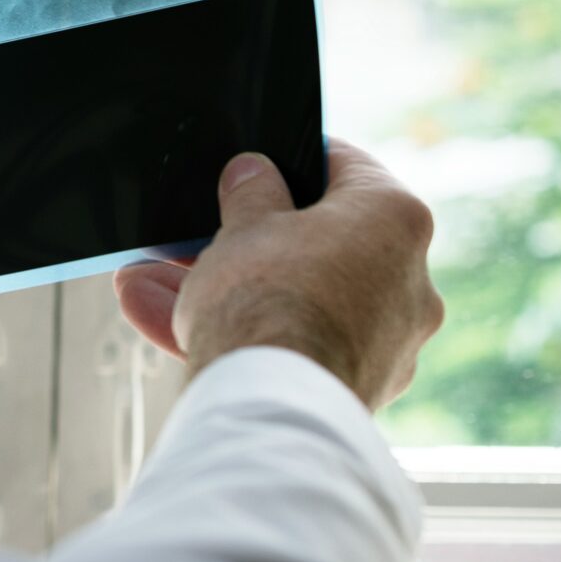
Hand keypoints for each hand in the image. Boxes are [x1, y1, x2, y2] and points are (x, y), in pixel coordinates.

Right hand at [114, 139, 444, 410]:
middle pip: (319, 242)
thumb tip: (254, 172)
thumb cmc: (265, 299)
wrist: (269, 402)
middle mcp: (410, 279)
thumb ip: (252, 191)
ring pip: (299, 298)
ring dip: (230, 289)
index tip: (260, 163)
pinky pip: (297, 345)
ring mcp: (391, 339)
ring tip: (150, 286)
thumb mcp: (243, 223)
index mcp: (394, 219)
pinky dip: (245, 334)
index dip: (295, 159)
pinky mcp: (363, 384)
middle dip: (247, 238)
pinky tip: (167, 324)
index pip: (348, 168)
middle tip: (194, 234)